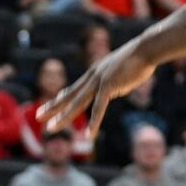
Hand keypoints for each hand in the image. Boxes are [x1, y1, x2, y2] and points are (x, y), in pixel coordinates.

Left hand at [39, 40, 157, 137]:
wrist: (147, 49)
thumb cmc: (140, 58)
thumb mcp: (122, 72)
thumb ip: (114, 83)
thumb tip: (113, 90)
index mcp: (96, 72)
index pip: (75, 87)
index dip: (62, 96)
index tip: (52, 102)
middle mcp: (93, 76)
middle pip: (69, 95)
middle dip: (53, 107)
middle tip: (38, 116)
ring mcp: (99, 81)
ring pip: (77, 103)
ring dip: (64, 117)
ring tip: (51, 128)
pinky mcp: (109, 86)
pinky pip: (99, 108)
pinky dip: (93, 123)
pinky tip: (88, 136)